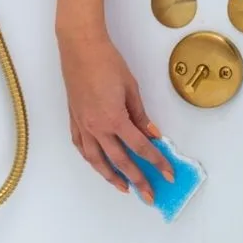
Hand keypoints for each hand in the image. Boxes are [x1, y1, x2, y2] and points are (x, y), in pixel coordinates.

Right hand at [57, 32, 174, 203]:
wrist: (80, 47)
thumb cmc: (107, 62)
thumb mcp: (131, 88)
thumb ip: (141, 116)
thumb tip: (151, 135)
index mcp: (114, 119)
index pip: (140, 148)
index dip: (156, 163)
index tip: (168, 174)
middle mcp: (96, 127)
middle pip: (119, 161)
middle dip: (137, 180)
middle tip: (149, 195)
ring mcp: (82, 125)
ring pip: (96, 160)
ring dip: (110, 176)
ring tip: (123, 187)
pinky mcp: (74, 119)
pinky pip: (81, 147)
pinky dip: (91, 159)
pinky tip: (97, 164)